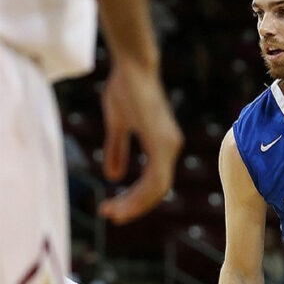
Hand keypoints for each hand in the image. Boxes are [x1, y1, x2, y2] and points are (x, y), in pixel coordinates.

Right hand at [98, 60, 183, 223]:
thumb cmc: (126, 90)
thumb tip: (114, 176)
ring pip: (157, 188)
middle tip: (111, 216)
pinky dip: (139, 194)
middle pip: (158, 190)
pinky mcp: (162, 142)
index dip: (137, 198)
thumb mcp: (118, 125)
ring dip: (135, 204)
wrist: (133, 67)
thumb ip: (118, 149)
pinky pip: (155, 178)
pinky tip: (121, 201)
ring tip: (112, 212)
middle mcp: (171, 148)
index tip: (115, 209)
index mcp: (164, 146)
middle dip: (135, 206)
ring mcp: (169, 145)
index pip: (155, 182)